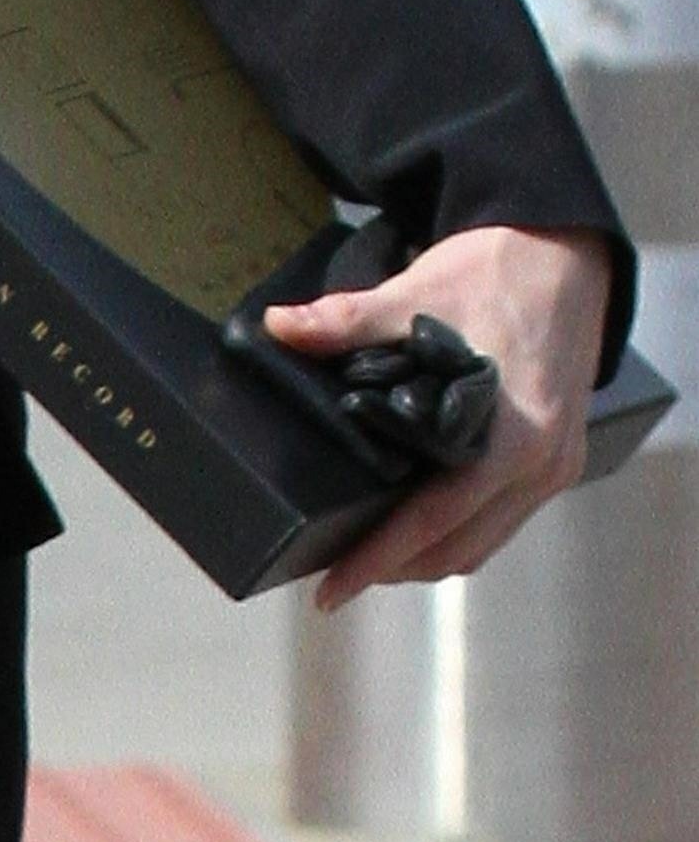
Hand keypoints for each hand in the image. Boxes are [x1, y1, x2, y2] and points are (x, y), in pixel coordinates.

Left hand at [265, 224, 614, 609]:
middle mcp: (542, 464)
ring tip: (368, 556)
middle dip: (397, 567)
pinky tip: (419, 520)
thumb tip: (278, 327)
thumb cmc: (494, 272)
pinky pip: (503, 516)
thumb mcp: (418, 292)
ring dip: (428, 555)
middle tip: (336, 574)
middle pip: (461, 546)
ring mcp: (557, 465)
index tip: (331, 589)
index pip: (436, 519)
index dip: (380, 558)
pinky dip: (459, 528)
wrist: (563, 252)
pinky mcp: (559, 457)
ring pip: (484, 540)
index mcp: (513, 434)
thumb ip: (347, 319)